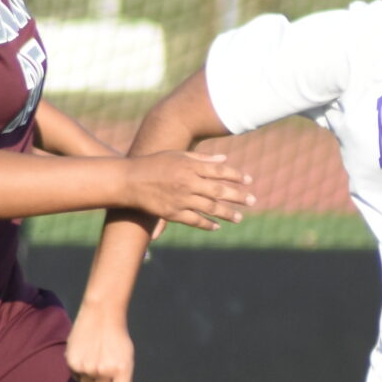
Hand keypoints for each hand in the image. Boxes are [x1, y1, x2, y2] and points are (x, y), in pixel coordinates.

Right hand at [66, 303, 138, 381]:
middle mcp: (103, 371)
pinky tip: (86, 354)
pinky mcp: (72, 362)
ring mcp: (87, 367)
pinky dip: (81, 370)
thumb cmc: (118, 339)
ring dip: (91, 378)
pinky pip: (77, 376)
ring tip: (95, 358)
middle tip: (105, 374)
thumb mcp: (127, 360)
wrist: (101, 315)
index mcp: (121, 370)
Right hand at [125, 150, 254, 229]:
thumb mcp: (178, 155)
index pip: (220, 171)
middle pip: (220, 190)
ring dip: (227, 213)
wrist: (129, 179)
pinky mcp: (173, 212)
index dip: (237, 176)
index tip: (249, 181)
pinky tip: (217, 226)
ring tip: (239, 218)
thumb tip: (224, 159)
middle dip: (238, 196)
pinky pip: (195, 220)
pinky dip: (208, 224)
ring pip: (211, 207)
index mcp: (190, 166)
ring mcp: (181, 198)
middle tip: (252, 201)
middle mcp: (188, 182)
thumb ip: (202, 158)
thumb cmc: (155, 163)